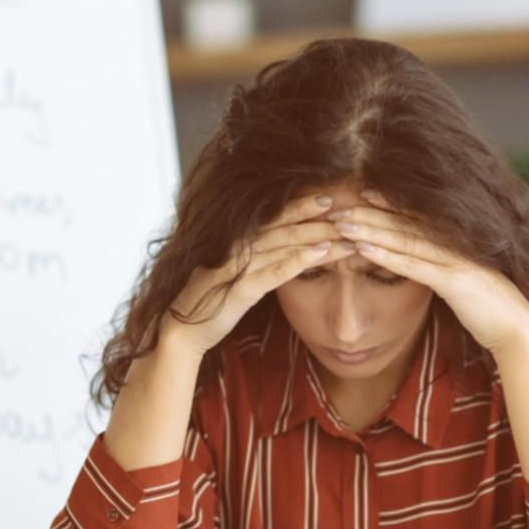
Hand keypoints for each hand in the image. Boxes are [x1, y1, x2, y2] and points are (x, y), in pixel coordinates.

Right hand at [164, 193, 356, 355]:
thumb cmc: (209, 302)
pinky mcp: (240, 289)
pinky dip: (301, 260)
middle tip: (348, 206)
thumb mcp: (232, 274)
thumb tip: (279, 247)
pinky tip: (322, 254)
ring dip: (319, 237)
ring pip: (285, 244)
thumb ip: (252, 258)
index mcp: (235, 240)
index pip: (273, 216)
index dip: (301, 205)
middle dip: (317, 216)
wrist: (180, 331)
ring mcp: (238, 266)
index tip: (328, 197)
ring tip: (347, 232)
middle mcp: (236, 246)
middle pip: (284, 225)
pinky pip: (276, 271)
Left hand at [329, 189, 528, 353]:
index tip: (362, 194)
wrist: (517, 329)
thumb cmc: (489, 310)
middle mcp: (453, 246)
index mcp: (455, 244)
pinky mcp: (453, 281)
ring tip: (342, 223)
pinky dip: (385, 256)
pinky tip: (362, 249)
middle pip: (404, 224)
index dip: (388, 204)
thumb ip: (444, 272)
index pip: (415, 218)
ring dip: (370, 230)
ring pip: (404, 240)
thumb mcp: (462, 285)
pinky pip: (413, 265)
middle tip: (338, 205)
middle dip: (369, 214)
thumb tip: (429, 268)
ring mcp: (454, 261)